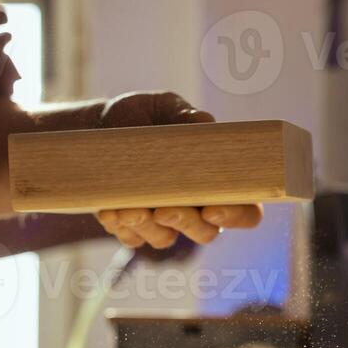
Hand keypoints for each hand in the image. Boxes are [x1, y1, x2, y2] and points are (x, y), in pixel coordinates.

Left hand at [92, 91, 264, 248]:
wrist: (101, 124)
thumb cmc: (145, 115)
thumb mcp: (166, 107)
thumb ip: (186, 116)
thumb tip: (205, 123)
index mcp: (219, 180)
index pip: (246, 210)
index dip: (236, 216)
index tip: (212, 209)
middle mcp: (197, 206)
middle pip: (207, 233)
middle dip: (186, 225)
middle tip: (163, 211)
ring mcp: (165, 220)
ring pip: (165, 239)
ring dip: (147, 227)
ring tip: (126, 208)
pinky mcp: (133, 227)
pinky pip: (132, 238)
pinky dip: (120, 227)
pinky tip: (109, 210)